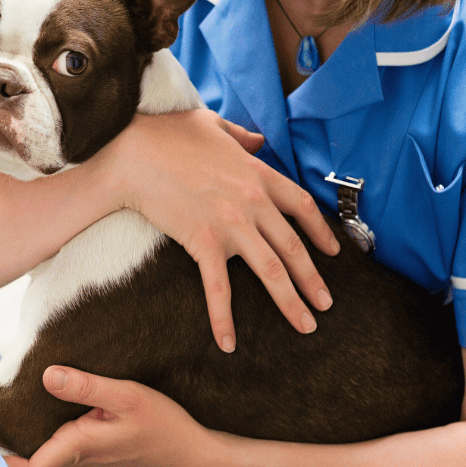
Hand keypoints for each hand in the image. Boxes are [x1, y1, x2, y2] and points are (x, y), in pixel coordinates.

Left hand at [4, 366, 209, 466]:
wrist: (196, 456)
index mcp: (79, 448)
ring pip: (49, 443)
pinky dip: (59, 419)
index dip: (5, 451)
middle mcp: (79, 458)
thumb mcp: (127, 396)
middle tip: (9, 389)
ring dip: (39, 419)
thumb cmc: (165, 427)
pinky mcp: (99, 450)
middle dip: (17, 425)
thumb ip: (86, 386)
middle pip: (31, 452)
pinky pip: (67, 438)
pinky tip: (67, 393)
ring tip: (33, 384)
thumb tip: (46, 375)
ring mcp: (89, 457)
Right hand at [101, 108, 338, 351]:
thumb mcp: (211, 124)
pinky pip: (219, 288)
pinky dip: (224, 318)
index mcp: (257, 174)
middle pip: (294, 247)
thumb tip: (257, 140)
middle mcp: (253, 202)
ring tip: (305, 324)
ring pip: (271, 270)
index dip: (321, 232)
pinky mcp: (203, 242)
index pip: (301, 206)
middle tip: (325, 304)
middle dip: (313, 280)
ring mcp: (231, 224)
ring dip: (291, 302)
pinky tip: (229, 342)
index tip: (332, 252)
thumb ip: (240, 135)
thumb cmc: (166, 134)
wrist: (133, 154)